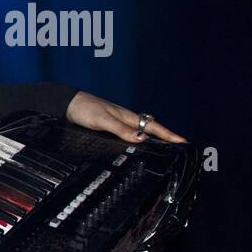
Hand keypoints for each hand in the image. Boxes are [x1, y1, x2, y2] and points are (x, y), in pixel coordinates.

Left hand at [65, 91, 185, 143]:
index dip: (168, 135)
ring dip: (153, 138)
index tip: (183, 141)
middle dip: (165, 137)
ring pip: (140, 131)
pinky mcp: (109, 126)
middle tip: (179, 147)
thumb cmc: (84, 109)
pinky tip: (138, 143)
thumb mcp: (103, 121)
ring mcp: (118, 122)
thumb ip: (121, 129)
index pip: (153, 127)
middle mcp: (125, 119)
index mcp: (127, 117)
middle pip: (150, 129)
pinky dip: (138, 138)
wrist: (67, 105)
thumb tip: (141, 138)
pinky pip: (129, 133)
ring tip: (165, 147)